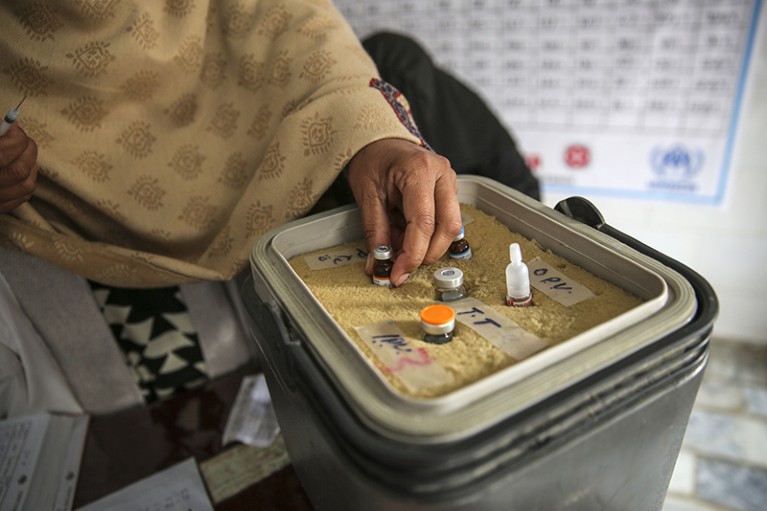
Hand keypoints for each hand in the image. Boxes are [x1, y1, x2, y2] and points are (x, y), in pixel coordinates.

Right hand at [0, 124, 37, 212]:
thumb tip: (12, 125)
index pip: (5, 153)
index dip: (16, 137)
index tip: (15, 129)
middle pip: (20, 171)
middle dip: (28, 150)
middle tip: (22, 139)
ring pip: (26, 186)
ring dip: (31, 166)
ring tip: (22, 154)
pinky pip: (21, 198)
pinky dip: (26, 182)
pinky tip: (19, 171)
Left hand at [347, 138, 461, 286]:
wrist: (380, 141)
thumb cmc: (373, 160)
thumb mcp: (366, 195)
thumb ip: (375, 230)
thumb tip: (380, 262)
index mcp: (419, 171)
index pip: (424, 223)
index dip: (412, 254)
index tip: (398, 273)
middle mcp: (442, 174)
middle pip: (447, 228)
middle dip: (426, 254)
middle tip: (402, 266)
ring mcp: (450, 181)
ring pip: (451, 227)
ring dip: (428, 245)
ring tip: (400, 243)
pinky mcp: (449, 190)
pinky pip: (447, 220)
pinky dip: (429, 235)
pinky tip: (408, 233)